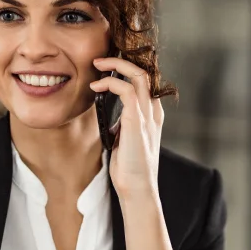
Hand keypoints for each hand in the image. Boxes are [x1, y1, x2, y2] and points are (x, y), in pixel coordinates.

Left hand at [91, 56, 162, 202]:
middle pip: (144, 72)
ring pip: (138, 75)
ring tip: (97, 65)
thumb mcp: (125, 140)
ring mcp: (147, 115)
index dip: (128, 70)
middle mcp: (153, 111)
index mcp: (152, 115)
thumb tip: (109, 118)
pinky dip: (110, 83)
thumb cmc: (130, 169)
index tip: (107, 68)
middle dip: (121, 61)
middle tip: (99, 61)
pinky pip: (127, 90)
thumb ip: (122, 126)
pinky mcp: (138, 120)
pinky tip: (97, 87)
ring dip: (116, 66)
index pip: (145, 82)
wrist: (137, 189)